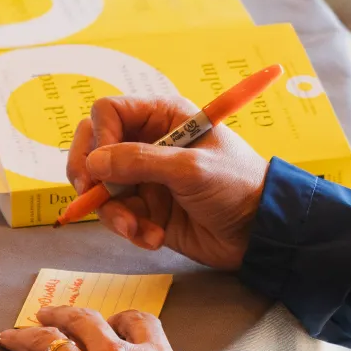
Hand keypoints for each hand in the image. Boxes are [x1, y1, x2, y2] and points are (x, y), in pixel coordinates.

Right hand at [66, 95, 267, 270]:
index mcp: (162, 116)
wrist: (261, 232)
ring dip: (113, 212)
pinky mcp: (146, 208)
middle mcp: (148, 142)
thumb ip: (140, 162)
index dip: (99, 136)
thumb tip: (94, 163)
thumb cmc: (236, 185)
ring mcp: (145, 177)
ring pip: (101, 187)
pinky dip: (129, 229)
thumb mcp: (190, 169)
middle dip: (89, 174)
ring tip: (137, 229)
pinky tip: (153, 238)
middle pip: (94, 147)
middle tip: (90, 195)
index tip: (103, 165)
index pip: (109, 112)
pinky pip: (117, 215)